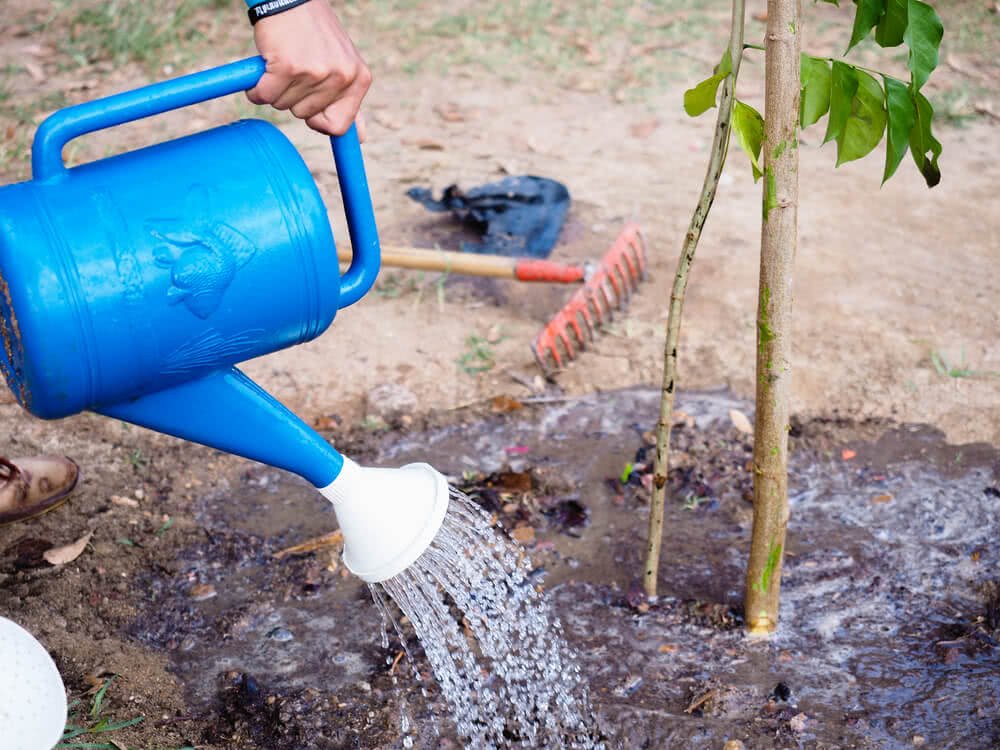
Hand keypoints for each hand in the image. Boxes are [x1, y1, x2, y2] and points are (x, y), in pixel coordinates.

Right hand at [247, 0, 370, 137]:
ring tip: (284, 62)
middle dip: (294, 97)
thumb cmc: (315, 35)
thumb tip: (362, 138)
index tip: (310, 103)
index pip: (339, 127)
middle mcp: (341, 76)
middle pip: (305, 116)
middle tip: (296, 68)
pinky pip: (264, 96)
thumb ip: (350, 101)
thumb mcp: (344, 65)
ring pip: (283, 106)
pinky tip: (266, 66)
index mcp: (359, 78)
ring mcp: (315, 72)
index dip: (318, 120)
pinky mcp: (287, 67)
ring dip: (275, 89)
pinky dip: (257, 88)